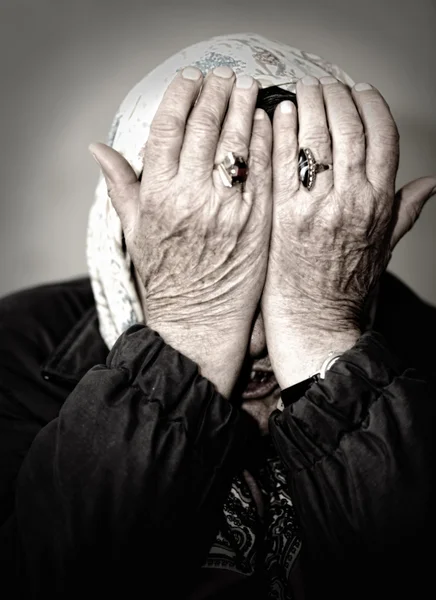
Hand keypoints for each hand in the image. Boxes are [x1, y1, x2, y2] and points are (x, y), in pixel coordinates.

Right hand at [89, 67, 271, 396]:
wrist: (196, 324)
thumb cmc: (165, 279)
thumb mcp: (135, 231)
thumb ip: (121, 185)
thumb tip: (97, 149)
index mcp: (157, 194)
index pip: (168, 127)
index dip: (181, 96)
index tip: (191, 78)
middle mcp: (191, 196)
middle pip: (205, 127)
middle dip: (216, 93)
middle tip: (225, 76)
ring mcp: (227, 208)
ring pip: (238, 142)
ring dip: (245, 107)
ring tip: (249, 89)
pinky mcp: (258, 223)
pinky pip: (265, 172)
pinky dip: (268, 142)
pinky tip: (270, 123)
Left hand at [262, 76, 435, 386]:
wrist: (317, 325)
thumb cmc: (347, 291)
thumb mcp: (385, 248)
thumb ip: (404, 212)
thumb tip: (429, 184)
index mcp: (378, 204)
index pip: (382, 137)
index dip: (371, 105)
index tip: (358, 90)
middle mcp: (352, 201)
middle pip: (349, 129)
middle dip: (337, 97)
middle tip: (324, 84)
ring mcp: (317, 208)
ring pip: (317, 139)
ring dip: (309, 106)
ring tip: (301, 92)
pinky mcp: (284, 218)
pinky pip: (283, 164)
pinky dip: (281, 134)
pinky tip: (277, 115)